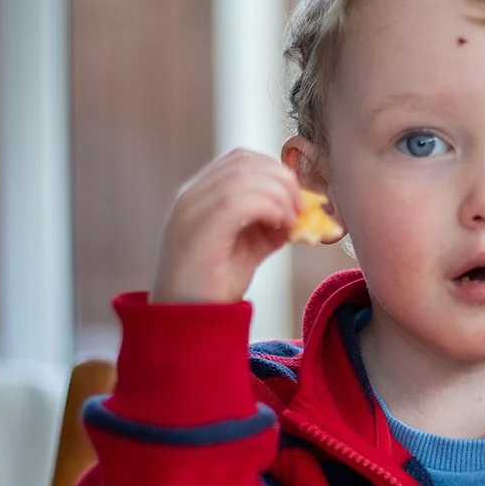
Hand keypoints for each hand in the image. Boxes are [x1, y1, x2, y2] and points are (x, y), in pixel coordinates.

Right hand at [151, 149, 302, 303]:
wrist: (183, 325)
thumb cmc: (209, 290)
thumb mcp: (246, 251)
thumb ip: (267, 228)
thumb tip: (299, 215)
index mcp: (198, 197)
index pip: (239, 160)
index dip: (275, 170)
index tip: (297, 197)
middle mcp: (190, 197)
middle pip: (244, 161)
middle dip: (282, 179)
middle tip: (301, 209)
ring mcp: (190, 211)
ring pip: (243, 176)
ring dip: (279, 193)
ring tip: (290, 221)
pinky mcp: (197, 229)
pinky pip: (238, 200)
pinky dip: (269, 206)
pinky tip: (280, 225)